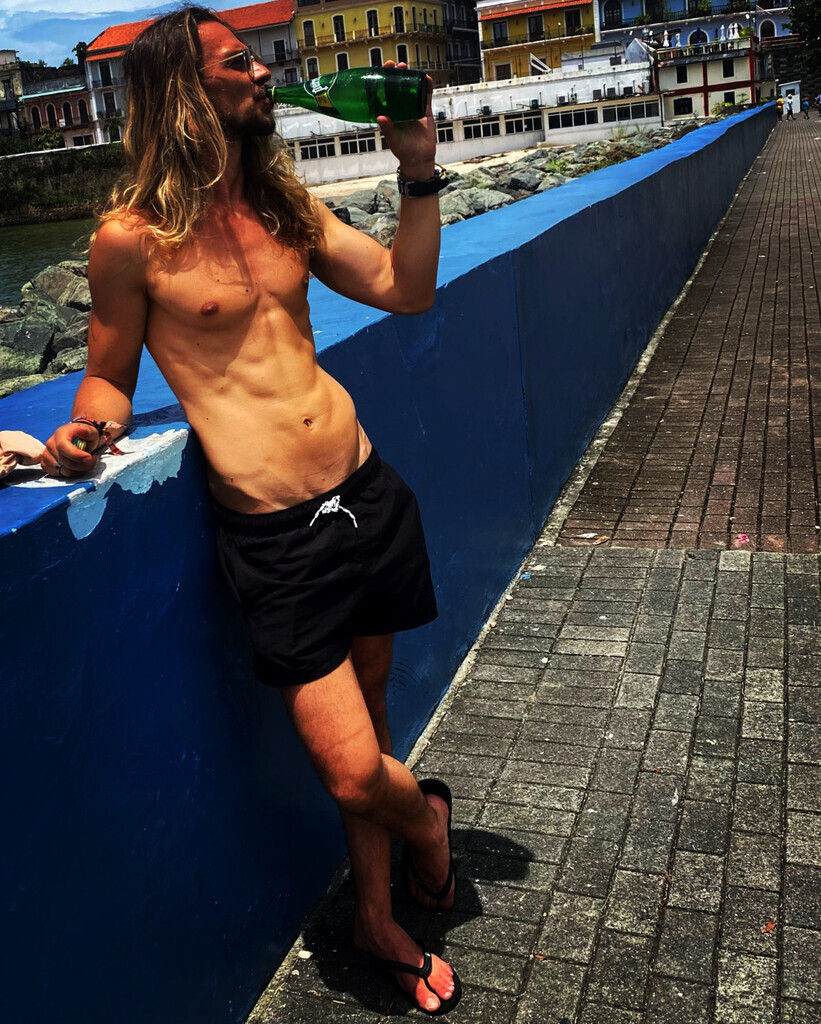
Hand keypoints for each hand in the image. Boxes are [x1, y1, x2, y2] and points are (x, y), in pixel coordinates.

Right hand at [40, 422, 99, 478]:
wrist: (77, 438)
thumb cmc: (84, 435)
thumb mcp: (90, 431)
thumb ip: (88, 432)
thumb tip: (83, 432)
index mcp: (60, 433)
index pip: (62, 446)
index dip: (76, 455)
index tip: (89, 457)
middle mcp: (51, 443)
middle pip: (64, 461)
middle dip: (82, 465)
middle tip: (93, 460)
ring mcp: (47, 454)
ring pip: (62, 470)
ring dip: (77, 470)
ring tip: (85, 463)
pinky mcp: (46, 463)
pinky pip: (57, 474)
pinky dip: (69, 474)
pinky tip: (76, 467)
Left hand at [377, 61, 435, 181]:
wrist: (419, 159)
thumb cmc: (403, 151)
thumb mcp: (393, 140)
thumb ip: (388, 129)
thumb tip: (380, 117)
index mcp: (390, 113)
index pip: (384, 94)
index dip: (383, 82)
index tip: (382, 71)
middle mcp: (400, 108)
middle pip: (397, 87)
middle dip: (396, 75)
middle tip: (395, 65)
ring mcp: (413, 109)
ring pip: (411, 89)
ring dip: (410, 77)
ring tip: (407, 67)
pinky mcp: (424, 112)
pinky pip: (426, 96)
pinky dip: (427, 87)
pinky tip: (427, 77)